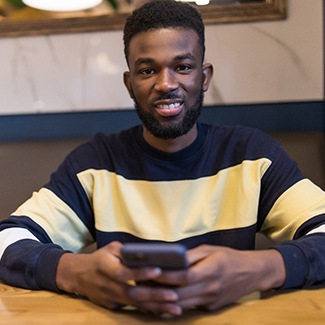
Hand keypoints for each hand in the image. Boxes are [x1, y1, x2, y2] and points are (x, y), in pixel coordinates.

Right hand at [56, 241, 181, 314]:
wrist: (79, 276)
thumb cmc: (100, 258)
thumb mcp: (111, 248)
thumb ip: (128, 251)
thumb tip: (149, 254)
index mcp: (106, 268)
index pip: (124, 273)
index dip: (140, 273)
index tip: (158, 270)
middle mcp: (108, 286)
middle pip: (132, 294)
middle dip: (154, 296)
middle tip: (174, 295)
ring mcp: (111, 299)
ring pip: (136, 305)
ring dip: (156, 307)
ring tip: (176, 308)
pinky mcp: (114, 307)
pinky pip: (134, 309)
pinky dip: (149, 309)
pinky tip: (165, 310)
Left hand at [152, 245, 284, 311]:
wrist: (252, 273)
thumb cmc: (229, 257)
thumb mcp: (210, 250)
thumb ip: (190, 255)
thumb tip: (171, 259)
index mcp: (209, 271)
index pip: (182, 277)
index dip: (164, 276)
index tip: (149, 272)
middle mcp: (209, 289)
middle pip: (178, 295)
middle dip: (158, 292)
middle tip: (142, 285)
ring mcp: (210, 301)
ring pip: (181, 305)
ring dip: (163, 301)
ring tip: (148, 293)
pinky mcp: (210, 308)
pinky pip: (189, 307)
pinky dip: (175, 304)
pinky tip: (164, 298)